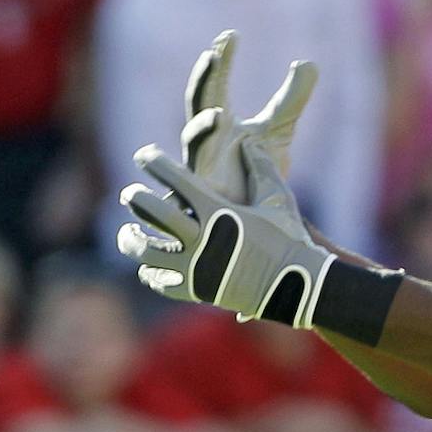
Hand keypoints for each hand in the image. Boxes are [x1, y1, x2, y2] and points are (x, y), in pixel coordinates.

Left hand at [117, 140, 334, 323]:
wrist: (302, 287)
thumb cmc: (291, 240)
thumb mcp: (278, 200)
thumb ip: (260, 168)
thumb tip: (247, 141)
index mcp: (217, 210)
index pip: (174, 178)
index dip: (154, 162)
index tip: (144, 156)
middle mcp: (202, 237)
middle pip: (150, 210)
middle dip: (135, 198)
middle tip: (131, 195)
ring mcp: (197, 266)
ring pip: (146, 251)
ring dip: (132, 241)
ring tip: (129, 235)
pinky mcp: (199, 290)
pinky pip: (162, 282)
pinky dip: (152, 274)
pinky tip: (149, 267)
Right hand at [179, 30, 318, 201]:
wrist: (258, 218)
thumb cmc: (258, 171)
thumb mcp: (280, 130)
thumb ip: (292, 98)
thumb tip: (309, 61)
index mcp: (220, 120)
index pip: (217, 82)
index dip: (222, 59)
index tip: (231, 35)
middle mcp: (205, 138)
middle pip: (199, 102)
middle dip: (205, 80)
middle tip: (213, 55)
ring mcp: (200, 165)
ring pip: (193, 141)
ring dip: (202, 128)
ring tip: (219, 115)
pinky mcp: (202, 195)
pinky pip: (191, 180)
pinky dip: (195, 176)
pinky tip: (199, 168)